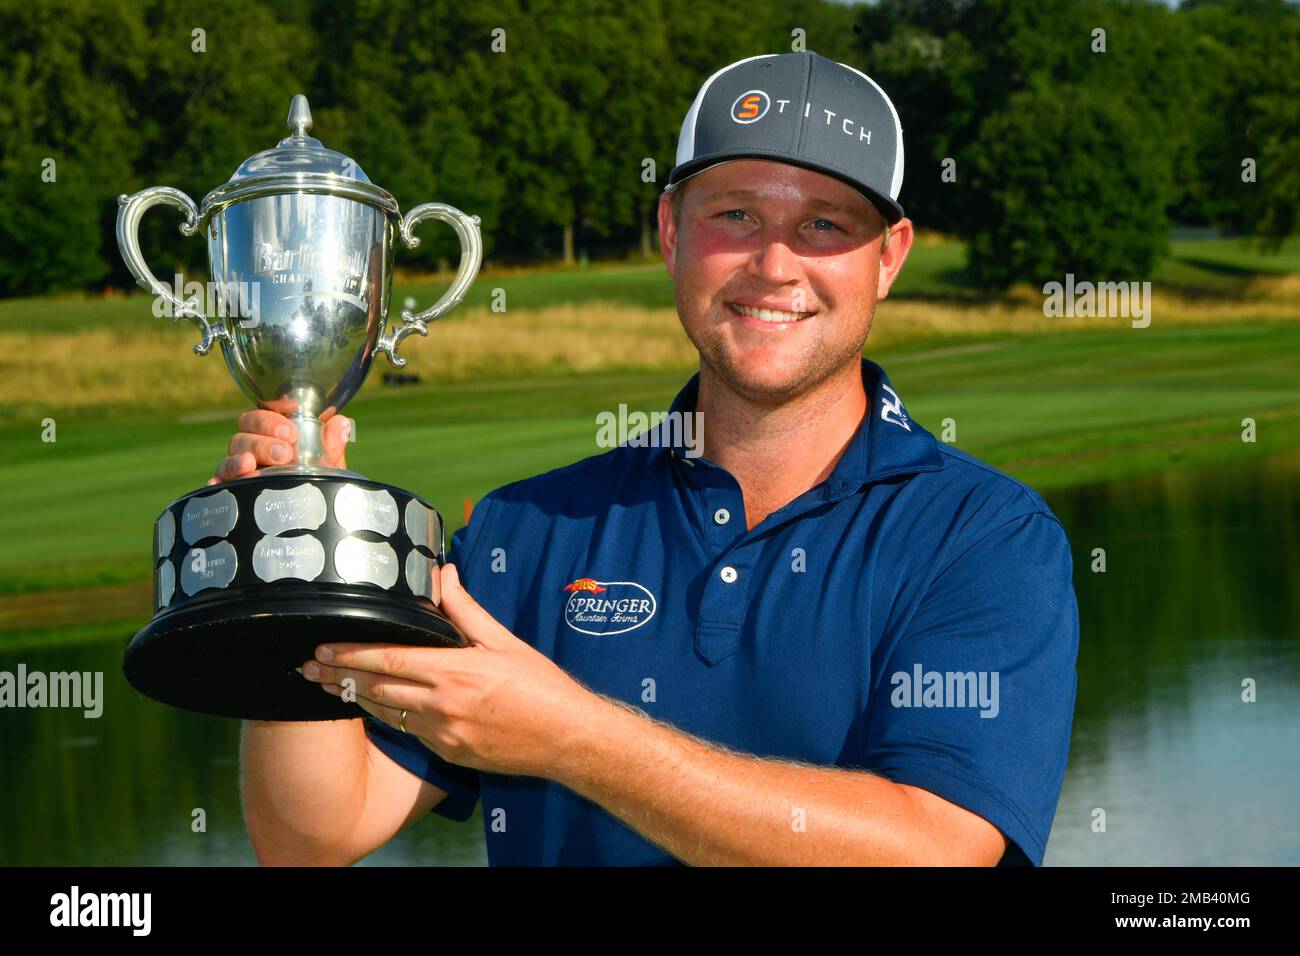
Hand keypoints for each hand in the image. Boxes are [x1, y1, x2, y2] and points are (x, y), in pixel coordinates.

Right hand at [207, 410, 350, 484]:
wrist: (310, 521)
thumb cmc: (316, 484)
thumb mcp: (328, 466)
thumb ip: (332, 445)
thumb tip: (341, 422)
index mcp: (270, 438)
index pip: (259, 418)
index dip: (270, 419)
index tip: (291, 430)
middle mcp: (250, 452)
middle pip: (242, 437)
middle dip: (262, 441)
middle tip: (285, 453)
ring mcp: (238, 474)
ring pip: (229, 459)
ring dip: (239, 460)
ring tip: (251, 464)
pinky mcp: (230, 494)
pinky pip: (217, 487)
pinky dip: (217, 483)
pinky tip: (218, 484)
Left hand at [299, 563, 601, 777]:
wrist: (566, 738)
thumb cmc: (541, 686)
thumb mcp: (504, 641)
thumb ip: (466, 610)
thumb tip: (444, 574)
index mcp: (454, 671)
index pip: (387, 660)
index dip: (350, 654)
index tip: (322, 647)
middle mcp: (442, 705)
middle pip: (376, 689)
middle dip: (338, 677)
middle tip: (308, 668)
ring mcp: (443, 734)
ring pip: (387, 714)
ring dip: (356, 699)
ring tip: (329, 687)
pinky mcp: (448, 754)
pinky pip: (411, 732)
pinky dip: (390, 717)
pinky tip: (376, 708)